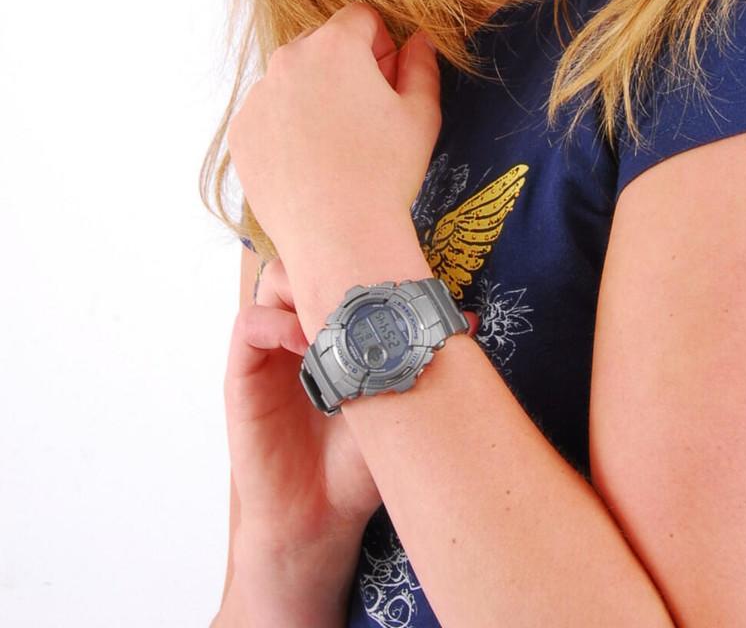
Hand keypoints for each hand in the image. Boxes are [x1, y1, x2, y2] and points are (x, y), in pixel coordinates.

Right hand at [224, 256, 478, 549]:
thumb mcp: (396, 405)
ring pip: (273, 278)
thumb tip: (471, 321)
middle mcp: (300, 327)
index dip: (359, 256)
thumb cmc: (359, 464)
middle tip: (362, 283)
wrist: (320, 519)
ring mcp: (271, 349)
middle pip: (304, 257)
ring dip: (302, 285)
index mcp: (334, 325)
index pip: (336, 265)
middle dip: (331, 258)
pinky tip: (306, 346)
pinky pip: (249, 324)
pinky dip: (274, 322)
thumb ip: (421, 361)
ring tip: (336, 317)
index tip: (392, 268)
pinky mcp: (244, 375)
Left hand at [226, 5, 441, 306]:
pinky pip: (268, 113)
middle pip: (321, 43)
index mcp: (335, 46)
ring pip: (292, 78)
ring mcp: (258, 96)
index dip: (381, 45)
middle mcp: (288, 60)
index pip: (360, 18)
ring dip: (313, 94)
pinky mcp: (242, 131)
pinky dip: (287, 126)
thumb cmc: (386, 173)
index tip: (387, 81)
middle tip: (364, 114)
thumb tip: (419, 40)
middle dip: (345, 65)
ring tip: (336, 144)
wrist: (338, 237)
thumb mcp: (421, 114)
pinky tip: (310, 161)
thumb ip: (421, 66)